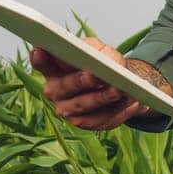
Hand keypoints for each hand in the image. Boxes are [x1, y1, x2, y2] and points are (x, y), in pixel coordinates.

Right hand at [29, 37, 157, 130]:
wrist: (121, 83)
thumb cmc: (105, 62)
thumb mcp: (100, 49)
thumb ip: (94, 50)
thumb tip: (97, 59)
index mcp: (54, 70)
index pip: (42, 63)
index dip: (40, 58)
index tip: (41, 50)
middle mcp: (55, 92)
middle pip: (65, 87)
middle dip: (80, 81)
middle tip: (95, 75)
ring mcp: (69, 111)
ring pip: (84, 106)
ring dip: (103, 99)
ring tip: (119, 91)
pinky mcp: (87, 124)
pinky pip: (102, 120)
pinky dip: (119, 112)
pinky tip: (132, 103)